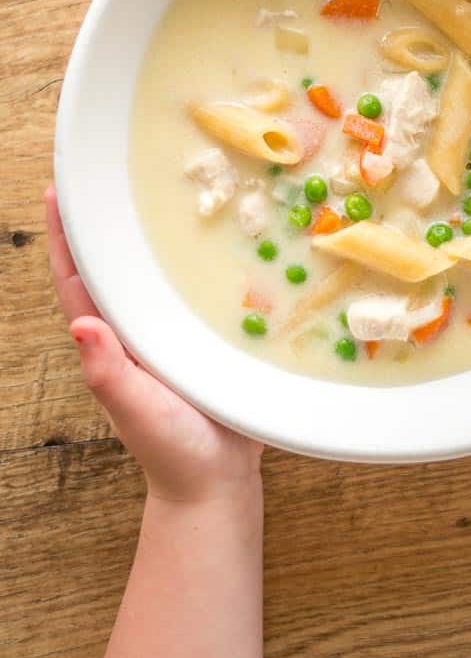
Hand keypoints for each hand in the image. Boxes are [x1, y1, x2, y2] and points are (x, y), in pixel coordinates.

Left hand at [46, 187, 262, 502]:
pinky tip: (226, 236)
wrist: (218, 483)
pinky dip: (207, 263)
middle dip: (107, 222)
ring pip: (157, 275)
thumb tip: (80, 325)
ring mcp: (172, 333)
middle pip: (116, 266)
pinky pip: (201, 292)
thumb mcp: (134, 410)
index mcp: (113, 341)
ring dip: (155, 236)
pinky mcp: (208, 338)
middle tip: (110, 174)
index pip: (79, 279)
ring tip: (165, 192)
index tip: (57, 191)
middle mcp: (138, 329)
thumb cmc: (170, 450)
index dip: (66, 237)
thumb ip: (107, 373)